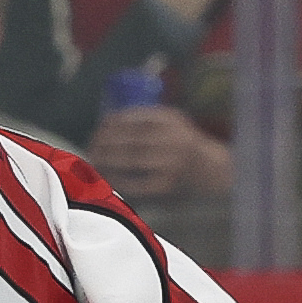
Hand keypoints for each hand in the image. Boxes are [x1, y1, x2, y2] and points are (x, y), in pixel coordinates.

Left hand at [91, 103, 230, 199]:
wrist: (210, 168)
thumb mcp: (171, 121)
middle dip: (106, 142)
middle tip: (91, 145)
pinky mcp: (166, 184)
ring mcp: (169, 163)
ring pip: (131, 160)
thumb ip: (146, 118)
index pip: (135, 118)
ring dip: (108, 160)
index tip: (99, 126)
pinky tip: (107, 176)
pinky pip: (137, 183)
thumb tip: (107, 121)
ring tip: (94, 159)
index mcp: (170, 120)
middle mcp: (171, 139)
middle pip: (130, 139)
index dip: (113, 123)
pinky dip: (119, 179)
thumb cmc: (182, 143)